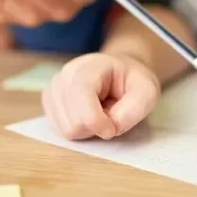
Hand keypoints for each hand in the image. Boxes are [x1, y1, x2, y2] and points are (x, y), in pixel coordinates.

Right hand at [42, 53, 160, 140]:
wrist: (119, 72)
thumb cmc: (132, 81)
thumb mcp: (147, 91)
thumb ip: (135, 109)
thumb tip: (111, 128)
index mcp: (90, 66)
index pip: (80, 94)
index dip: (95, 120)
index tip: (112, 129)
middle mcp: (65, 74)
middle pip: (71, 121)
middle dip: (94, 128)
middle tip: (109, 116)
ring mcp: (53, 88)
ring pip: (64, 129)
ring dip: (86, 130)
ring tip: (99, 115)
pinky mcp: (49, 102)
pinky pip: (58, 130)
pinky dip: (77, 130)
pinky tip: (87, 116)